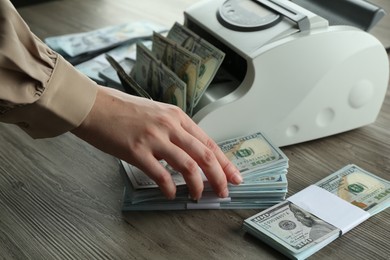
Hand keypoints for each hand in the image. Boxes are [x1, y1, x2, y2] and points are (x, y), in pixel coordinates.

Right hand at [71, 86, 241, 199]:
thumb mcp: (156, 113)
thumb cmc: (122, 109)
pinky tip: (171, 194)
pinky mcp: (137, 151)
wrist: (94, 106)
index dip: (225, 162)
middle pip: (205, 155)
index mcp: (177, 116)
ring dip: (198, 186)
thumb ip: (174, 130)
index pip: (209, 142)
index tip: (234, 176)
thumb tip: (188, 150)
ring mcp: (154, 138)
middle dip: (219, 177)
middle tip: (224, 192)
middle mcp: (170, 126)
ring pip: (188, 166)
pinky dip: (170, 188)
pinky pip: (161, 175)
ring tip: (198, 196)